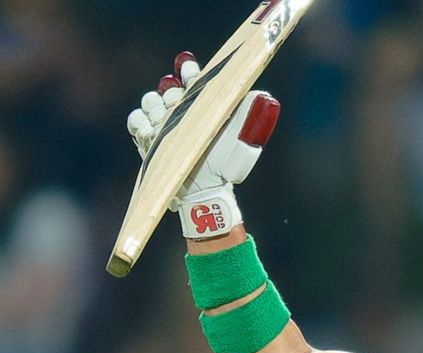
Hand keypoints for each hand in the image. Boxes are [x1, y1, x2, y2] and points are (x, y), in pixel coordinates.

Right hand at [125, 52, 280, 238]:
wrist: (205, 192)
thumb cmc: (225, 166)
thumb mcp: (242, 139)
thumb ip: (249, 115)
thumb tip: (262, 96)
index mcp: (204, 107)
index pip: (193, 80)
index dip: (189, 71)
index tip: (189, 67)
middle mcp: (183, 113)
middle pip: (168, 89)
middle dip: (172, 91)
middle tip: (177, 99)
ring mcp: (163, 125)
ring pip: (150, 101)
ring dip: (155, 106)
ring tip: (164, 118)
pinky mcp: (148, 140)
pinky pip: (136, 121)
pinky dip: (140, 121)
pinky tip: (151, 129)